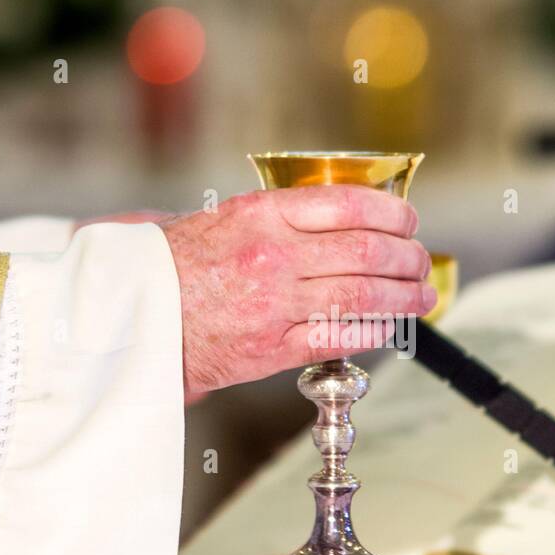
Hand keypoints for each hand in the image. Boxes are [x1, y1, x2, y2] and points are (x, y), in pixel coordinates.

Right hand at [158, 186, 434, 397]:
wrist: (132, 316)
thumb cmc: (172, 266)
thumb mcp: (223, 218)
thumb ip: (279, 218)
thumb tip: (341, 218)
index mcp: (262, 215)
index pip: (348, 206)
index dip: (391, 213)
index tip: (408, 220)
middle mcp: (273, 256)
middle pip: (366, 251)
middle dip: (406, 257)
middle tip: (421, 261)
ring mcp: (274, 305)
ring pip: (360, 295)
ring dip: (402, 296)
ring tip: (421, 296)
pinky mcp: (271, 348)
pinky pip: (338, 337)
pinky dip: (372, 331)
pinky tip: (390, 326)